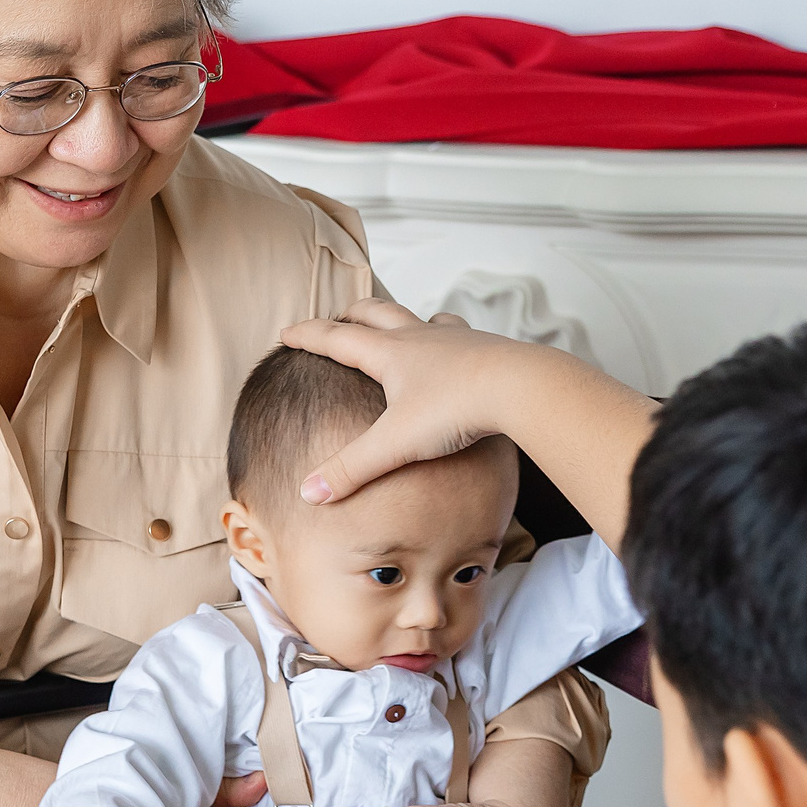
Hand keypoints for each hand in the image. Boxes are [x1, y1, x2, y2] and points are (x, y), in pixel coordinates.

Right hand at [278, 299, 652, 540]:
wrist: (520, 388)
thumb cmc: (457, 410)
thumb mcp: (396, 444)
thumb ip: (351, 469)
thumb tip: (308, 493)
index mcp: (389, 353)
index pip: (336, 338)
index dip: (307, 336)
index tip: (286, 332)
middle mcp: (419, 337)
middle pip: (376, 314)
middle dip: (351, 315)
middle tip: (338, 317)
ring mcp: (454, 338)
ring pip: (419, 319)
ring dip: (401, 319)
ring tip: (397, 325)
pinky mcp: (485, 348)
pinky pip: (459, 334)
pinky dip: (446, 335)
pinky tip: (455, 347)